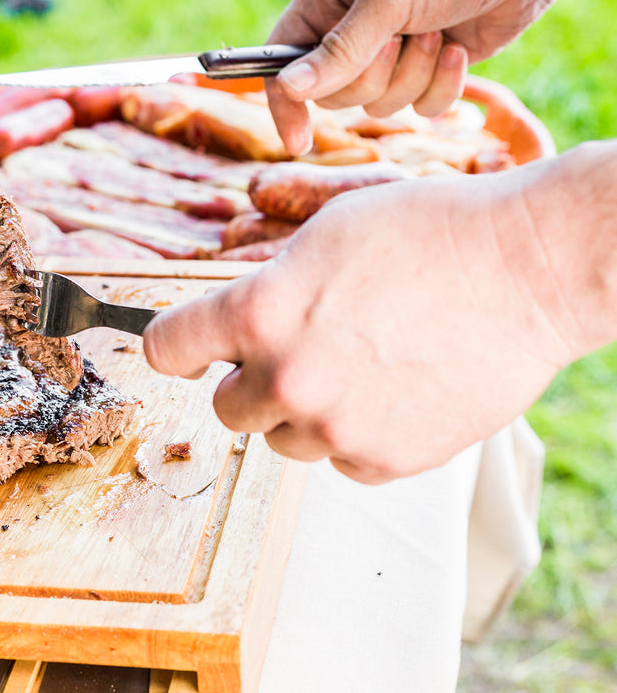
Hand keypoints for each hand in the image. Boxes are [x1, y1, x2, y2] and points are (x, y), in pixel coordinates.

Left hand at [143, 167, 577, 482]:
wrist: (524, 268)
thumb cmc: (426, 233)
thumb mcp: (324, 235)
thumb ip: (267, 289)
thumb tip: (239, 326)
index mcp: (259, 314)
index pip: (168, 348)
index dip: (175, 345)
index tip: (188, 349)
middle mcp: (287, 378)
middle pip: (225, 409)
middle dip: (249, 382)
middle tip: (293, 352)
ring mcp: (336, 427)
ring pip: (283, 440)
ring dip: (302, 412)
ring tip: (356, 366)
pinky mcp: (386, 460)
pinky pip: (341, 460)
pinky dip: (355, 434)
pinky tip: (392, 390)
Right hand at [267, 0, 565, 154]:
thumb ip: (339, 50)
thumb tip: (288, 89)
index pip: (281, 60)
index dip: (284, 101)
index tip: (298, 140)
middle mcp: (348, 26)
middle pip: (334, 93)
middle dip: (373, 77)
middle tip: (401, 40)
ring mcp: (388, 51)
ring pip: (377, 104)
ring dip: (413, 76)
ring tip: (437, 33)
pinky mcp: (424, 69)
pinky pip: (417, 107)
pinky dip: (441, 85)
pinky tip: (458, 49)